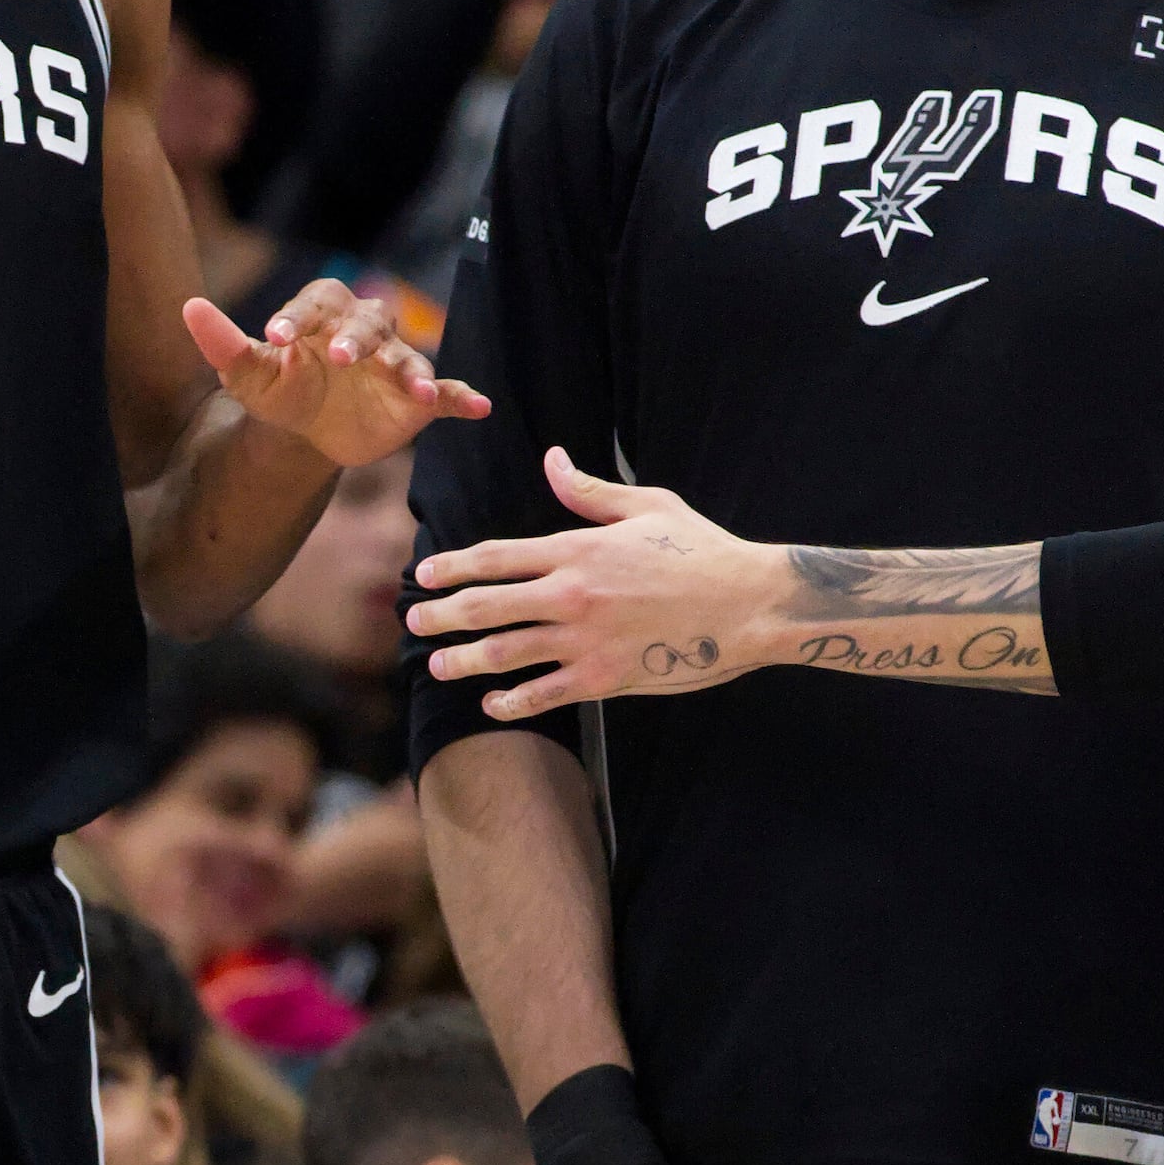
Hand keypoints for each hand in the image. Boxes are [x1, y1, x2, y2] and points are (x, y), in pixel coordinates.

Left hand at [184, 278, 487, 468]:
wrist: (309, 433)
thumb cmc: (278, 391)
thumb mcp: (246, 374)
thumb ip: (221, 342)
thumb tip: (188, 306)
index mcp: (323, 315)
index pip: (316, 304)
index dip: (299, 316)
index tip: (275, 336)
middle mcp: (365, 332)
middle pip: (370, 323)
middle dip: (357, 338)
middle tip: (341, 358)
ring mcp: (395, 364)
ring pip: (408, 358)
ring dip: (414, 371)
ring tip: (417, 390)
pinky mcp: (421, 399)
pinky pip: (448, 394)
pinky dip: (463, 398)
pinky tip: (480, 407)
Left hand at [408, 448, 780, 716]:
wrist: (750, 603)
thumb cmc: (701, 550)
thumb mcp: (647, 505)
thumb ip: (590, 490)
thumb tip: (552, 460)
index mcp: (577, 548)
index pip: (497, 556)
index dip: (454, 566)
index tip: (426, 575)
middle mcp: (572, 593)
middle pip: (486, 606)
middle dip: (442, 616)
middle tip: (414, 623)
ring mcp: (585, 639)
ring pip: (506, 653)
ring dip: (464, 661)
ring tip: (436, 667)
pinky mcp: (605, 678)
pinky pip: (544, 694)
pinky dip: (511, 702)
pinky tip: (491, 703)